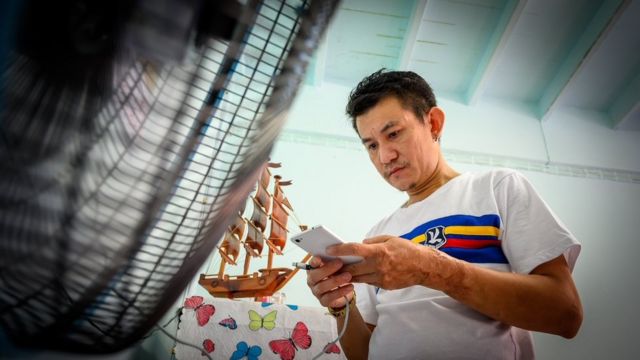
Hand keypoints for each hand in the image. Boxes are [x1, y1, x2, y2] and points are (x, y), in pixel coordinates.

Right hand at [306, 256, 353, 307]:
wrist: (342, 293)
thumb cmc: (337, 275)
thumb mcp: (336, 266)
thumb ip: (333, 260)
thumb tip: (339, 249)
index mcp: (313, 270)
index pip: (311, 265)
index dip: (314, 262)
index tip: (319, 258)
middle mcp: (312, 281)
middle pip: (315, 275)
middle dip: (327, 269)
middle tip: (340, 263)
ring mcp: (316, 292)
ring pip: (322, 286)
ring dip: (336, 280)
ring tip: (348, 276)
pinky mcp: (323, 301)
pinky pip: (330, 297)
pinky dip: (340, 292)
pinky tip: (350, 286)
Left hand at [328, 235, 446, 289]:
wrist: (424, 267)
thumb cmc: (407, 250)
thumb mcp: (390, 239)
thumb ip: (373, 242)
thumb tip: (359, 245)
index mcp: (379, 252)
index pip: (354, 250)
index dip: (339, 250)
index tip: (329, 250)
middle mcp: (378, 266)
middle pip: (352, 269)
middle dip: (339, 267)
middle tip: (329, 265)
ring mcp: (381, 278)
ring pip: (358, 278)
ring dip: (348, 275)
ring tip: (339, 270)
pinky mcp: (384, 286)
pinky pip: (368, 282)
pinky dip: (362, 278)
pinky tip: (358, 273)